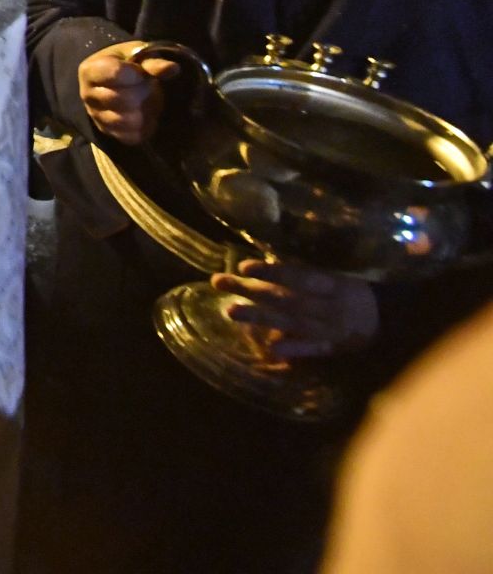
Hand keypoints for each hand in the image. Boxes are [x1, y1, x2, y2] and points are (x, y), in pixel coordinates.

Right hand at [77, 41, 180, 144]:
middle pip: (119, 99)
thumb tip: (172, 69)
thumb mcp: (138, 56)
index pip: (114, 74)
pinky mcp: (107, 131)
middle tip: (145, 88)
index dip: (134, 74)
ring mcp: (95, 115)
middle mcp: (87, 94)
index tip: (140, 74)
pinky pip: (128, 136)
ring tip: (143, 102)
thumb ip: (153, 63)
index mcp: (91, 70)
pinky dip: (142, 128)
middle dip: (140, 93)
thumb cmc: (127, 64)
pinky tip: (144, 116)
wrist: (114, 82)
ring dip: (141, 112)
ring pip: (123, 120)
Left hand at [214, 259, 379, 361]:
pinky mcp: (334, 349)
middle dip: (251, 290)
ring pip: (294, 322)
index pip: (300, 276)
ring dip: (261, 318)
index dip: (273, 271)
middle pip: (288, 298)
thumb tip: (270, 261)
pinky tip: (271, 349)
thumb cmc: (357, 292)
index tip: (243, 266)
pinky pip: (313, 350)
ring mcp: (333, 329)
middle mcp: (333, 307)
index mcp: (336, 284)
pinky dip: (294, 348)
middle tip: (218, 282)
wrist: (393, 321)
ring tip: (230, 310)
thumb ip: (309, 273)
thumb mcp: (340, 276)